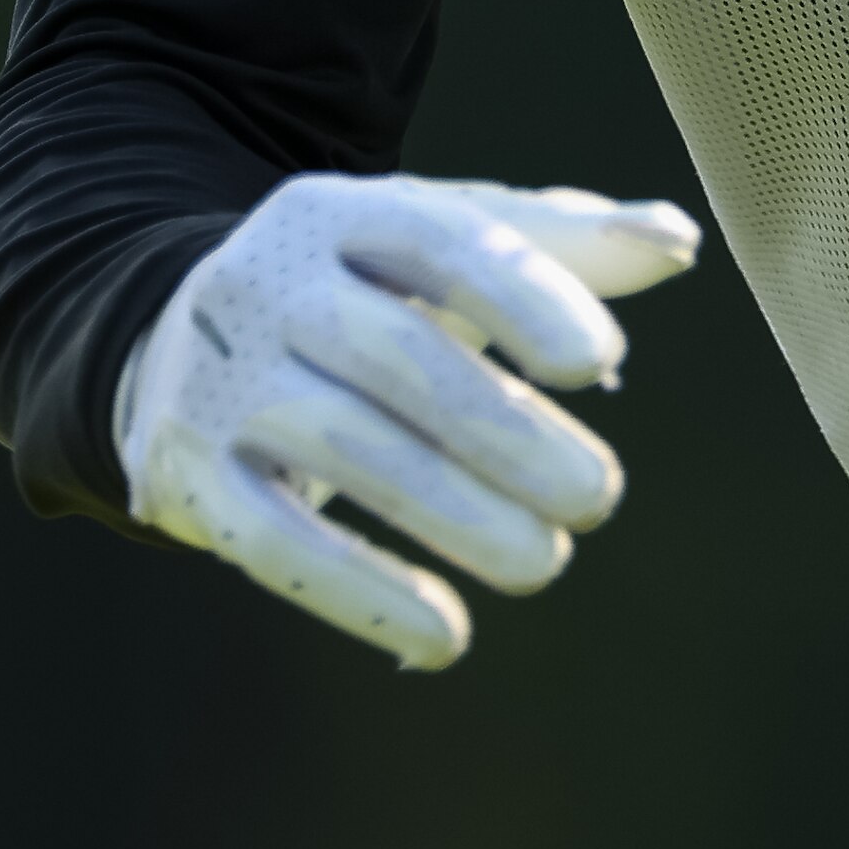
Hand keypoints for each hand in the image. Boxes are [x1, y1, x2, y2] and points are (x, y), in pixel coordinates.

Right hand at [119, 172, 705, 667]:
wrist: (168, 331)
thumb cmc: (362, 285)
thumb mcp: (444, 241)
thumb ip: (565, 241)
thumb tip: (680, 240)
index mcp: (345, 211)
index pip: (440, 238)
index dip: (523, 297)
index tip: (600, 363)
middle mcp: (270, 283)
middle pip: (399, 355)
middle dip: (507, 433)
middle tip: (599, 495)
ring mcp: (221, 379)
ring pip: (349, 451)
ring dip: (456, 517)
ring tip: (544, 561)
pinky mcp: (188, 473)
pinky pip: (274, 542)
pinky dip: (363, 595)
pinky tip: (443, 636)